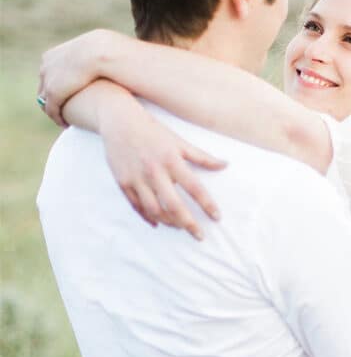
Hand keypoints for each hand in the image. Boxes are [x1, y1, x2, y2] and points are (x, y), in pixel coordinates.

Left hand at [38, 29, 114, 125]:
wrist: (98, 53)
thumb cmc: (103, 53)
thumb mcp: (92, 55)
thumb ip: (88, 63)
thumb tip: (93, 69)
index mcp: (52, 56)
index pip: (49, 75)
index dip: (57, 87)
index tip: (67, 97)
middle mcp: (45, 67)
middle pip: (44, 88)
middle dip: (51, 101)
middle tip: (62, 112)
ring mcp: (47, 80)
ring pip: (45, 101)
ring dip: (54, 111)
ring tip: (64, 120)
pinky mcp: (53, 93)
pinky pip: (52, 110)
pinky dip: (57, 118)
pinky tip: (67, 124)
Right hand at [103, 104, 226, 240]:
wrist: (119, 120)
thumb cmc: (153, 130)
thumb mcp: (179, 141)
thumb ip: (202, 157)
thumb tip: (225, 165)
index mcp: (171, 160)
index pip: (194, 188)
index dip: (207, 204)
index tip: (217, 217)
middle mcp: (154, 171)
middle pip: (174, 205)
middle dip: (189, 224)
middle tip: (200, 236)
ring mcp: (137, 178)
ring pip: (155, 210)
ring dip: (170, 222)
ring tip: (180, 227)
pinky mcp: (123, 182)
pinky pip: (137, 207)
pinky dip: (148, 218)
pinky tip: (158, 223)